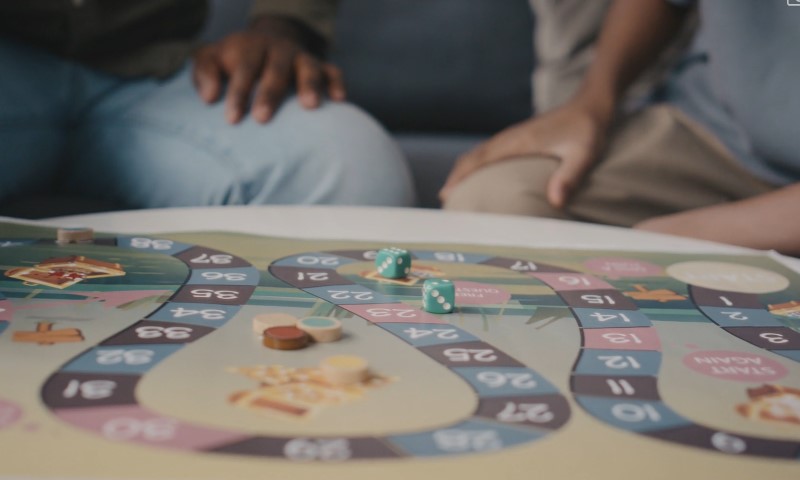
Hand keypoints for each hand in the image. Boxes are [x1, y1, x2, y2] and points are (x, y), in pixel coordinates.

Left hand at [192, 30, 344, 123]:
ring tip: (310, 106)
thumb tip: (209, 96)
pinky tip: (339, 100)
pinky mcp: (321, 65)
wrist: (267, 42)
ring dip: (310, 83)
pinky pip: (333, 71)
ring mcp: (301, 57)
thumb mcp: (211, 58)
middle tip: (262, 118)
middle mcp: (278, 49)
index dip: (238, 93)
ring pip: (308, 66)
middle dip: (270, 93)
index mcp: (250, 46)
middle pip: (276, 68)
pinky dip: (337, 83)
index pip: (244, 68)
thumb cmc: (233, 61)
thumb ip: (204, 73)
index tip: (232, 120)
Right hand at [439, 100, 611, 207]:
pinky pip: (488, 153)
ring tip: (453, 193)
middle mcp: (510, 139)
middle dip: (456, 178)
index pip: (481, 160)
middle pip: (472, 157)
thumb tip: (556, 202)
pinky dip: (475, 165)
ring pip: (478, 154)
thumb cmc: (588, 130)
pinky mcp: (518, 139)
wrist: (591, 104)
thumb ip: (570, 177)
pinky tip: (477, 178)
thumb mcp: (584, 154)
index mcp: (518, 143)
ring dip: (463, 172)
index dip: (461, 178)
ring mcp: (513, 137)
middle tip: (444, 202)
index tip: (446, 194)